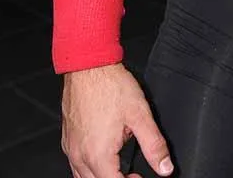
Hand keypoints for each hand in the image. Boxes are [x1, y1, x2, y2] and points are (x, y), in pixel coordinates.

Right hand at [61, 62, 172, 177]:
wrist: (88, 66)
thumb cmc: (110, 86)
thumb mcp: (140, 115)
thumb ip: (154, 145)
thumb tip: (165, 168)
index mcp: (98, 155)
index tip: (140, 176)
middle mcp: (80, 156)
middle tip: (132, 173)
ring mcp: (70, 148)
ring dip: (101, 176)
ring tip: (118, 167)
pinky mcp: (67, 139)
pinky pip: (75, 165)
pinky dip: (89, 168)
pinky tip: (100, 157)